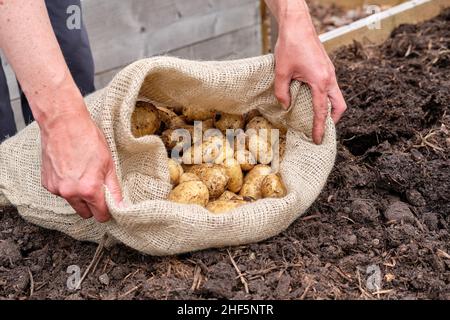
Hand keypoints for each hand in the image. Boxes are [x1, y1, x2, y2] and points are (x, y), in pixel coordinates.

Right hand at [39, 107, 122, 221]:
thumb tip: (121, 207)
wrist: (63, 123)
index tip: (110, 204)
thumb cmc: (88, 139)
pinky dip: (67, 186)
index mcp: (89, 189)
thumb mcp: (109, 164)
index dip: (108, 211)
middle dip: (94, 205)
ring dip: (80, 196)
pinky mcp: (47, 183)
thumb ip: (114, 189)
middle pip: (86, 213)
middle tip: (98, 187)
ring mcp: (56, 189)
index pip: (100, 215)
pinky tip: (71, 170)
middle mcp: (70, 193)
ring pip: (73, 203)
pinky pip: (61, 192)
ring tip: (83, 174)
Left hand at [274, 17, 346, 143]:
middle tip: (321, 129)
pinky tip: (312, 99)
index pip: (322, 111)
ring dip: (329, 108)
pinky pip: (331, 87)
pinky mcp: (326, 67)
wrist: (297, 24)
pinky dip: (326, 97)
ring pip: (336, 96)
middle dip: (332, 120)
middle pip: (339, 106)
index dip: (319, 127)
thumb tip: (285, 106)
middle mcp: (329, 78)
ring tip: (316, 117)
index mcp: (321, 81)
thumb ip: (282, 92)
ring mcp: (330, 72)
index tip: (317, 140)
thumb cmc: (290, 45)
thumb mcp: (281, 72)